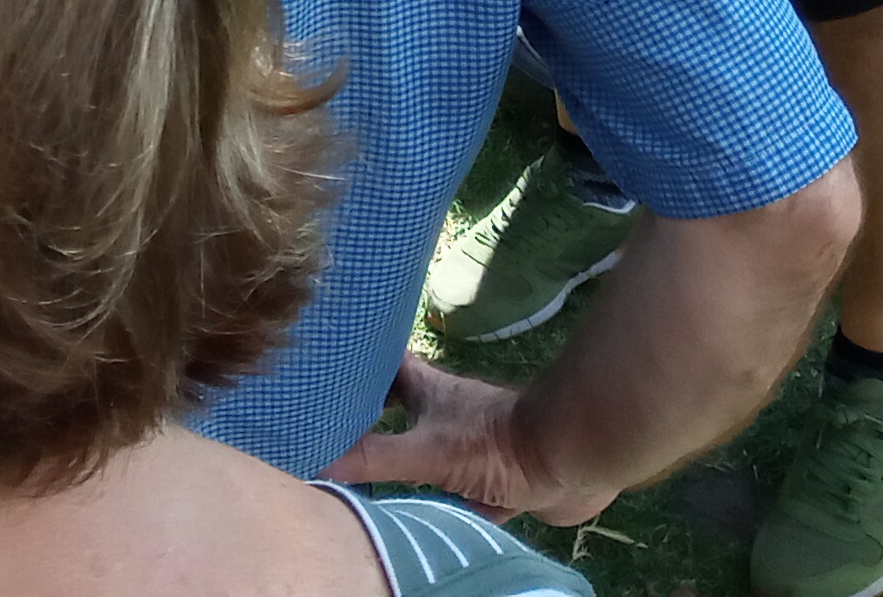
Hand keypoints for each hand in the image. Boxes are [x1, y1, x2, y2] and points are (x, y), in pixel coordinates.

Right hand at [343, 355, 615, 527]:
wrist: (568, 461)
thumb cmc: (494, 443)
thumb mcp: (426, 452)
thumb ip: (374, 458)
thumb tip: (315, 463)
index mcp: (428, 392)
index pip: (383, 367)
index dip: (356, 363)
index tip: (321, 369)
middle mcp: (447, 415)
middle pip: (401, 411)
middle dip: (372, 420)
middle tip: (333, 433)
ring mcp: (472, 448)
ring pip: (428, 454)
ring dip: (405, 466)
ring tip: (366, 481)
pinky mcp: (495, 482)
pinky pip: (457, 493)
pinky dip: (440, 505)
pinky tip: (423, 520)